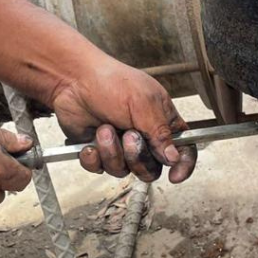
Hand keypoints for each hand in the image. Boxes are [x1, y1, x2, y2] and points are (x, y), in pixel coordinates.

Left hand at [49, 58, 196, 182]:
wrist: (73, 81)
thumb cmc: (110, 82)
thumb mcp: (143, 104)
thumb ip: (161, 134)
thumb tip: (175, 158)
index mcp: (162, 121)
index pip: (184, 149)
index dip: (183, 165)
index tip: (175, 176)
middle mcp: (144, 137)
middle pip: (151, 168)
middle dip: (137, 156)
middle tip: (128, 134)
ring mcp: (120, 145)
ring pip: (124, 171)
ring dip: (112, 152)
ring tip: (104, 128)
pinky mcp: (99, 151)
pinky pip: (100, 169)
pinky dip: (94, 157)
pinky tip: (90, 141)